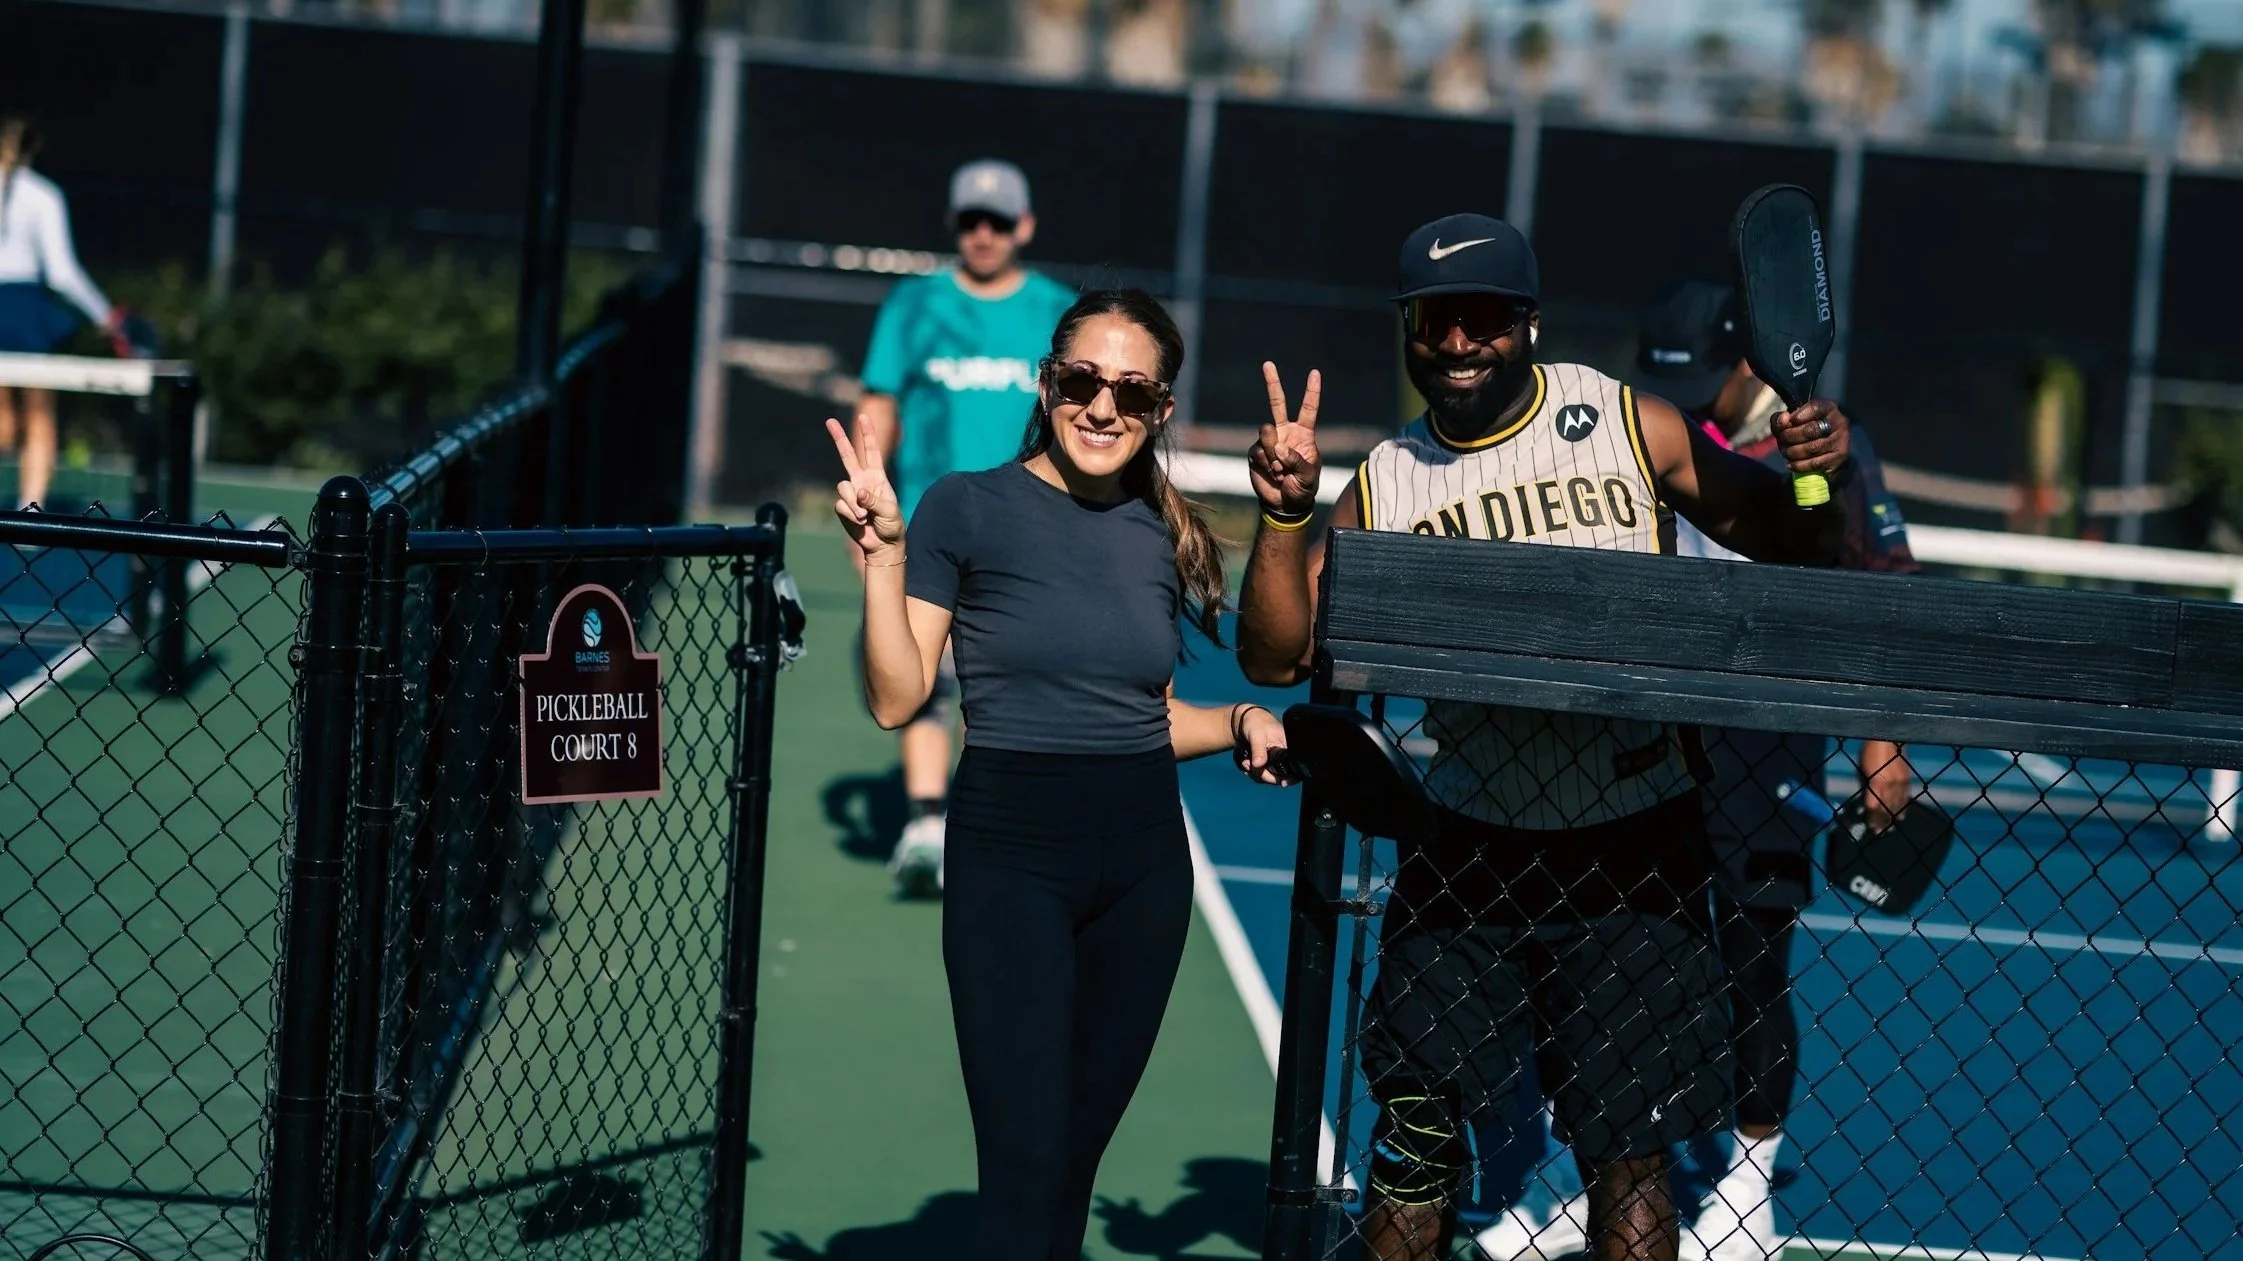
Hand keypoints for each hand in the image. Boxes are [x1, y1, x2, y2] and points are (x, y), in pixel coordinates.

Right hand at [826, 415, 904, 564]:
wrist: (882, 545)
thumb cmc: (891, 526)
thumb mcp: (889, 512)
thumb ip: (874, 500)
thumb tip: (858, 492)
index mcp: (877, 477)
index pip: (872, 451)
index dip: (867, 434)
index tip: (863, 416)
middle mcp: (862, 481)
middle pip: (847, 455)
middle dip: (838, 438)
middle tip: (829, 421)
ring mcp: (851, 493)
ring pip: (843, 488)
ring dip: (855, 505)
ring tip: (866, 517)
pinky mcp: (842, 506)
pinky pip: (841, 505)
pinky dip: (850, 515)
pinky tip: (860, 522)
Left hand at [1233, 704, 1295, 786]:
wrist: (1247, 721)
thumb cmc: (1256, 724)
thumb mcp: (1257, 735)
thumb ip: (1259, 750)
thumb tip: (1259, 765)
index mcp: (1289, 748)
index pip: (1296, 768)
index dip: (1290, 778)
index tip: (1283, 783)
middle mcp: (1286, 756)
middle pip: (1281, 777)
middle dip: (1263, 775)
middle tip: (1247, 765)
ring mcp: (1277, 761)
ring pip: (1271, 778)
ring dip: (1256, 774)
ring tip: (1245, 763)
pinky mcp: (1269, 764)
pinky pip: (1264, 775)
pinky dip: (1255, 772)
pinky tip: (1247, 764)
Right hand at [1248, 362, 1322, 515]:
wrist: (1284, 504)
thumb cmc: (1303, 488)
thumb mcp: (1308, 476)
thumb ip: (1297, 459)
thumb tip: (1278, 446)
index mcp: (1303, 434)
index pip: (1308, 409)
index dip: (1311, 392)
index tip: (1314, 373)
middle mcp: (1285, 432)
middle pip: (1277, 403)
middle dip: (1272, 383)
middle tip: (1268, 364)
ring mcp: (1268, 441)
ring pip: (1267, 435)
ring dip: (1275, 456)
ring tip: (1282, 472)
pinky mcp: (1255, 453)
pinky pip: (1258, 453)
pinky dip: (1267, 466)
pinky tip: (1273, 474)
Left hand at [1771, 398, 1850, 480]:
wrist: (1824, 451)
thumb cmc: (1803, 431)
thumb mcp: (1790, 422)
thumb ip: (1780, 418)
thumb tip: (1783, 419)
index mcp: (1828, 408)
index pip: (1815, 407)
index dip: (1798, 415)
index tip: (1790, 422)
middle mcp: (1839, 422)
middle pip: (1811, 430)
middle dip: (1791, 436)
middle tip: (1783, 440)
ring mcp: (1841, 440)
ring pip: (1812, 448)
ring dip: (1793, 452)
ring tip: (1786, 452)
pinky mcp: (1839, 457)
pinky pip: (1815, 463)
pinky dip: (1799, 465)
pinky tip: (1791, 464)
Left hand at [1864, 745, 1912, 832]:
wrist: (1889, 737)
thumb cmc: (1869, 751)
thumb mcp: (1862, 769)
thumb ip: (1866, 785)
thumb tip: (1867, 798)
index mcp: (1877, 783)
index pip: (1874, 807)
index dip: (1873, 818)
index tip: (1872, 828)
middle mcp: (1890, 785)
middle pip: (1886, 808)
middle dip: (1883, 821)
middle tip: (1880, 833)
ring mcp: (1901, 782)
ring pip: (1897, 804)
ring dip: (1893, 817)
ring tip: (1890, 829)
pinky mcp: (1907, 779)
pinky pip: (1905, 796)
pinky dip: (1902, 807)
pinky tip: (1901, 815)